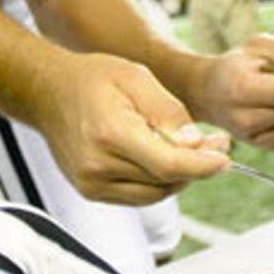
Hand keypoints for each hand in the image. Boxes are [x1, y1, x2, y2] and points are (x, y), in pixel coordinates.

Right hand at [28, 51, 230, 204]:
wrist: (48, 92)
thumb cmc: (91, 78)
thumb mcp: (136, 77)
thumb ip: (169, 112)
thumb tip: (198, 145)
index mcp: (110, 132)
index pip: (167, 164)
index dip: (202, 166)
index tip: (224, 158)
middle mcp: (97, 164)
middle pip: (164, 181)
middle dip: (196, 166)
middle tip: (216, 146)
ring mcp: (91, 182)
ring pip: (155, 194)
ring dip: (178, 177)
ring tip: (190, 150)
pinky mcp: (90, 190)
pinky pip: (138, 196)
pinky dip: (156, 181)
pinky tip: (160, 157)